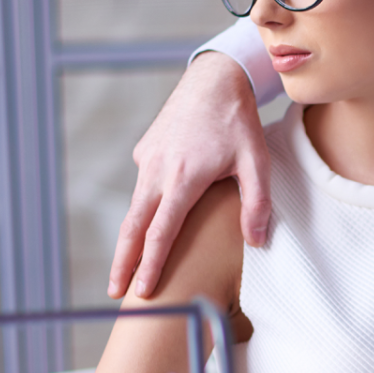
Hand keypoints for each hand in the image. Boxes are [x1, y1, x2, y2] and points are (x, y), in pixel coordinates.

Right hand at [107, 52, 271, 298]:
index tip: (142, 290)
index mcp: (184, 178)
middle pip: (134, 227)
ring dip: (130, 238)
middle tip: (116, 293)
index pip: (161, 233)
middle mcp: (158, 171)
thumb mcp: (257, 161)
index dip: (150, 265)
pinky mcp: (145, 151)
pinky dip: (144, 208)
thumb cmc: (238, 122)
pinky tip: (153, 218)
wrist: (214, 79)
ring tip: (127, 267)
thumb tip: (256, 242)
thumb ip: (256, 203)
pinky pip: (144, 185)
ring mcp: (147, 160)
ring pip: (135, 207)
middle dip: (123, 262)